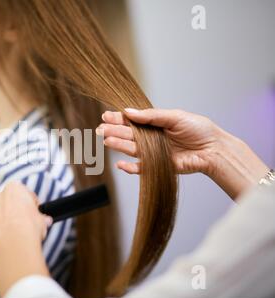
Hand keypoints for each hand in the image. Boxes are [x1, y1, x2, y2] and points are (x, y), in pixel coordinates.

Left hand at [0, 182, 51, 296]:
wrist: (15, 244)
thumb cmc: (30, 227)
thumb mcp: (42, 220)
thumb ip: (41, 218)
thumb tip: (45, 221)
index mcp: (13, 189)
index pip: (22, 192)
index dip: (29, 203)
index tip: (34, 212)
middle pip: (6, 202)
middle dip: (13, 211)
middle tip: (24, 223)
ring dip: (2, 223)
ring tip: (14, 235)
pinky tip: (4, 241)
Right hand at [97, 108, 268, 199]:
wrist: (213, 150)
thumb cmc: (198, 129)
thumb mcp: (174, 116)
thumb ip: (151, 116)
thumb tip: (129, 111)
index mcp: (154, 123)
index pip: (132, 121)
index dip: (118, 118)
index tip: (106, 115)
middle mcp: (151, 138)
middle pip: (128, 135)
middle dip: (114, 131)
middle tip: (100, 129)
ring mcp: (153, 152)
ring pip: (131, 149)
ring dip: (118, 145)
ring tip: (106, 140)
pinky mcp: (157, 166)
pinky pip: (140, 168)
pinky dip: (129, 168)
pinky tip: (119, 164)